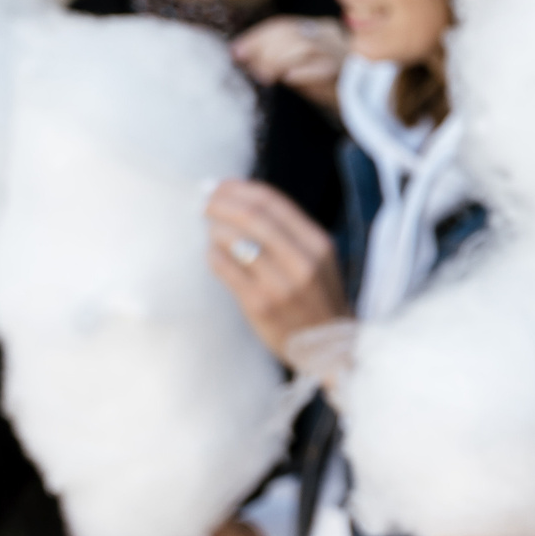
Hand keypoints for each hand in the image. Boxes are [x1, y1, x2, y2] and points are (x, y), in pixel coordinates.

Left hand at [206, 179, 347, 358]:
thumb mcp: (318, 260)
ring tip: (209, 228)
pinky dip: (213, 255)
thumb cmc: (317, 299)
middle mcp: (302, 262)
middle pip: (251, 217)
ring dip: (215, 228)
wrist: (329, 349)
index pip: (272, 202)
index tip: (222, 186)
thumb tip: (240, 200)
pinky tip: (212, 254)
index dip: (240, 189)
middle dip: (221, 204)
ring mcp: (280, 285)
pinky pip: (225, 269)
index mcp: (318, 244)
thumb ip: (288, 234)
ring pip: (235, 240)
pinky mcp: (259, 305)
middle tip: (205, 202)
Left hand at [233, 15, 347, 115]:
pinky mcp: (347, 74)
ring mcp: (341, 54)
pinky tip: (288, 79)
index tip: (236, 50)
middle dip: (263, 48)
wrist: (370, 101)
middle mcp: (331, 37)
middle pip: (292, 34)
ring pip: (304, 48)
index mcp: (320, 29)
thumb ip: (276, 57)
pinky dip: (304, 73)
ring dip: (277, 61)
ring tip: (265, 77)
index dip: (257, 37)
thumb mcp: (302, 65)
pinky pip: (323, 69)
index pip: (284, 25)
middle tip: (246, 63)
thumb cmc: (330, 85)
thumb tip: (239, 53)